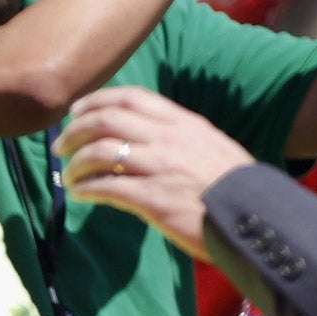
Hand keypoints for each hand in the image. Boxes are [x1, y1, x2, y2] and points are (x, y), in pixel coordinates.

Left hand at [52, 87, 254, 256]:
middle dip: (75, 131)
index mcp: (181, 122)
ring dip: (75, 164)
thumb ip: (178, 137)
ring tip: (68, 176)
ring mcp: (158, 167)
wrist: (255, 217)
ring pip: (99, 153)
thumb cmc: (235, 186)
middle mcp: (166, 139)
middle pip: (105, 121)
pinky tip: (80, 195)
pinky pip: (106, 187)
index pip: (130, 98)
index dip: (96, 100)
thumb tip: (146, 138)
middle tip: (61, 146)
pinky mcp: (152, 199)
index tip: (76, 110)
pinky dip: (86, 190)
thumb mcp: (210, 145)